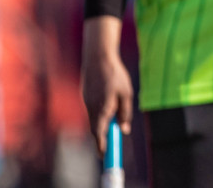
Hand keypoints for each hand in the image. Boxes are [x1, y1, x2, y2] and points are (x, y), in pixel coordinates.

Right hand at [81, 17, 134, 155]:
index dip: (101, 145)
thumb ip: (125, 113)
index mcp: (101, 108)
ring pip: (95, 117)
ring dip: (103, 121)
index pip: (99, 133)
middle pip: (96, 127)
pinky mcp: (86, 96)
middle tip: (109, 142)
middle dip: (102, 136)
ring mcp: (86, 101)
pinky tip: (108, 98)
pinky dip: (100, 111)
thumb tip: (124, 130)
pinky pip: (93, 108)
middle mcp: (91, 107)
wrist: (98, 57)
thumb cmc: (115, 75)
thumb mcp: (126, 94)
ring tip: (114, 107)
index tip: (104, 155)